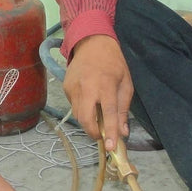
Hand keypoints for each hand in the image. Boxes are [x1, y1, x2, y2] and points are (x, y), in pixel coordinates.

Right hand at [62, 34, 132, 150]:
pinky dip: (82, 109)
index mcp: (106, 85)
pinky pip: (74, 106)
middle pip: (86, 118)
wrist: (92, 43)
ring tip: (97, 116)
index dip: (109, 132)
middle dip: (93, 132)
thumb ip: (123, 109)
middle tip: (102, 136)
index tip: (110, 147)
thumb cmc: (113, 63)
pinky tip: (89, 100)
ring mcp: (74, 87)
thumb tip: (122, 132)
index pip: (108, 113)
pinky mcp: (66, 87)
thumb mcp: (126, 84)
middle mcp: (87, 87)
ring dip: (88, 122)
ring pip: (78, 115)